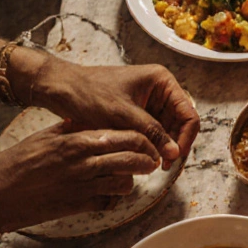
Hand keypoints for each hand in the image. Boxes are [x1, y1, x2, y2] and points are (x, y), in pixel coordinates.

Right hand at [0, 121, 159, 232]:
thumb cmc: (15, 163)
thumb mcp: (44, 137)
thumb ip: (71, 129)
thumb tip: (91, 121)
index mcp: (77, 140)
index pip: (127, 136)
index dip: (144, 141)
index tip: (148, 145)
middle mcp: (83, 162)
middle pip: (133, 158)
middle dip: (147, 161)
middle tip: (150, 163)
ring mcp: (81, 185)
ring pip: (125, 182)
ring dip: (131, 181)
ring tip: (127, 179)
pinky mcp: (77, 206)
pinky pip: (109, 202)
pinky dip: (114, 199)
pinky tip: (108, 195)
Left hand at [34, 60, 198, 169]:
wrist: (59, 89)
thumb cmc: (88, 93)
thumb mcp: (122, 115)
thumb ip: (152, 133)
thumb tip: (175, 152)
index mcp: (161, 82)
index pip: (187, 113)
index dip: (185, 137)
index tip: (175, 157)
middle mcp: (159, 91)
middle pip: (180, 123)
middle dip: (173, 144)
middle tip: (164, 166)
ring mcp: (149, 102)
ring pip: (166, 130)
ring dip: (161, 147)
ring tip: (152, 164)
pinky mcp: (137, 113)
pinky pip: (152, 132)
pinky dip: (150, 144)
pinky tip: (142, 156)